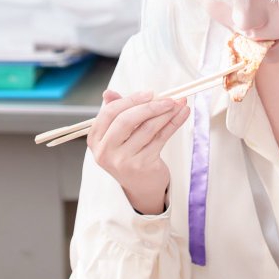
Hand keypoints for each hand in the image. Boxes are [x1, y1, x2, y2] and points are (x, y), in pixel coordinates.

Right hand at [89, 89, 187, 214]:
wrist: (140, 186)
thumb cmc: (129, 153)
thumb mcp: (118, 135)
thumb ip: (115, 112)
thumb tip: (108, 92)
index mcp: (95, 140)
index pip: (109, 113)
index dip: (130, 100)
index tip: (149, 93)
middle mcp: (106, 152)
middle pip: (126, 120)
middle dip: (149, 106)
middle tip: (168, 98)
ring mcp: (124, 160)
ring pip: (147, 129)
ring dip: (166, 113)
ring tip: (179, 103)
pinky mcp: (143, 165)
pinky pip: (161, 138)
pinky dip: (174, 123)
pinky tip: (182, 113)